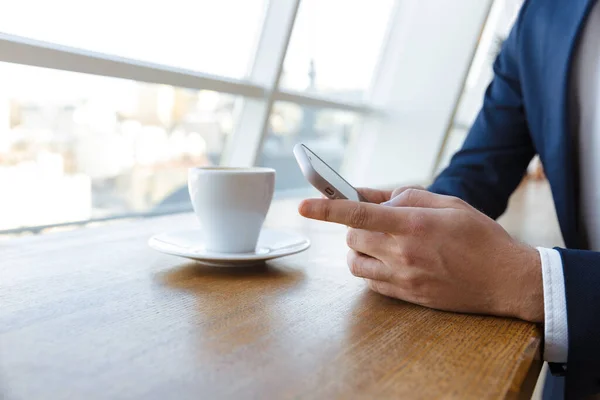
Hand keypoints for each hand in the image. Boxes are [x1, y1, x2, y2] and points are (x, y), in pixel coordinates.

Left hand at [298, 188, 543, 322]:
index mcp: (412, 224)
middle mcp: (403, 252)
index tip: (302, 206)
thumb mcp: (449, 203)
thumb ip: (408, 196)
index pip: (358, 213)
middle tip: (375, 221)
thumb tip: (377, 196)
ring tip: (381, 242)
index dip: (326, 208)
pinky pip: (371, 282)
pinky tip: (390, 260)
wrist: (506, 280)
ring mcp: (403, 277)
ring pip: (355, 263)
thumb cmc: (481, 237)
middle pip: (352, 237)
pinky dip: (371, 268)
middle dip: (355, 225)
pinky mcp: (407, 295)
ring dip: (359, 249)